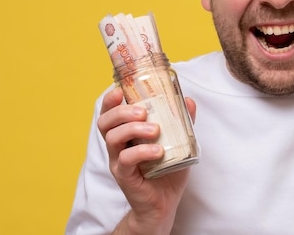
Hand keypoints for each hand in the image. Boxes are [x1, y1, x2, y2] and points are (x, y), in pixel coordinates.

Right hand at [97, 88, 196, 233]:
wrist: (165, 202)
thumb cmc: (168, 170)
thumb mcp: (178, 142)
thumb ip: (182, 122)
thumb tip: (188, 101)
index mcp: (126, 134)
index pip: (110, 113)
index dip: (110, 101)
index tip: (119, 91)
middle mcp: (118, 146)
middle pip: (105, 123)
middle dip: (121, 112)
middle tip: (143, 112)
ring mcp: (118, 161)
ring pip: (113, 138)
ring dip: (133, 129)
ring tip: (154, 130)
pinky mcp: (124, 176)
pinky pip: (125, 160)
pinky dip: (141, 152)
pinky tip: (157, 151)